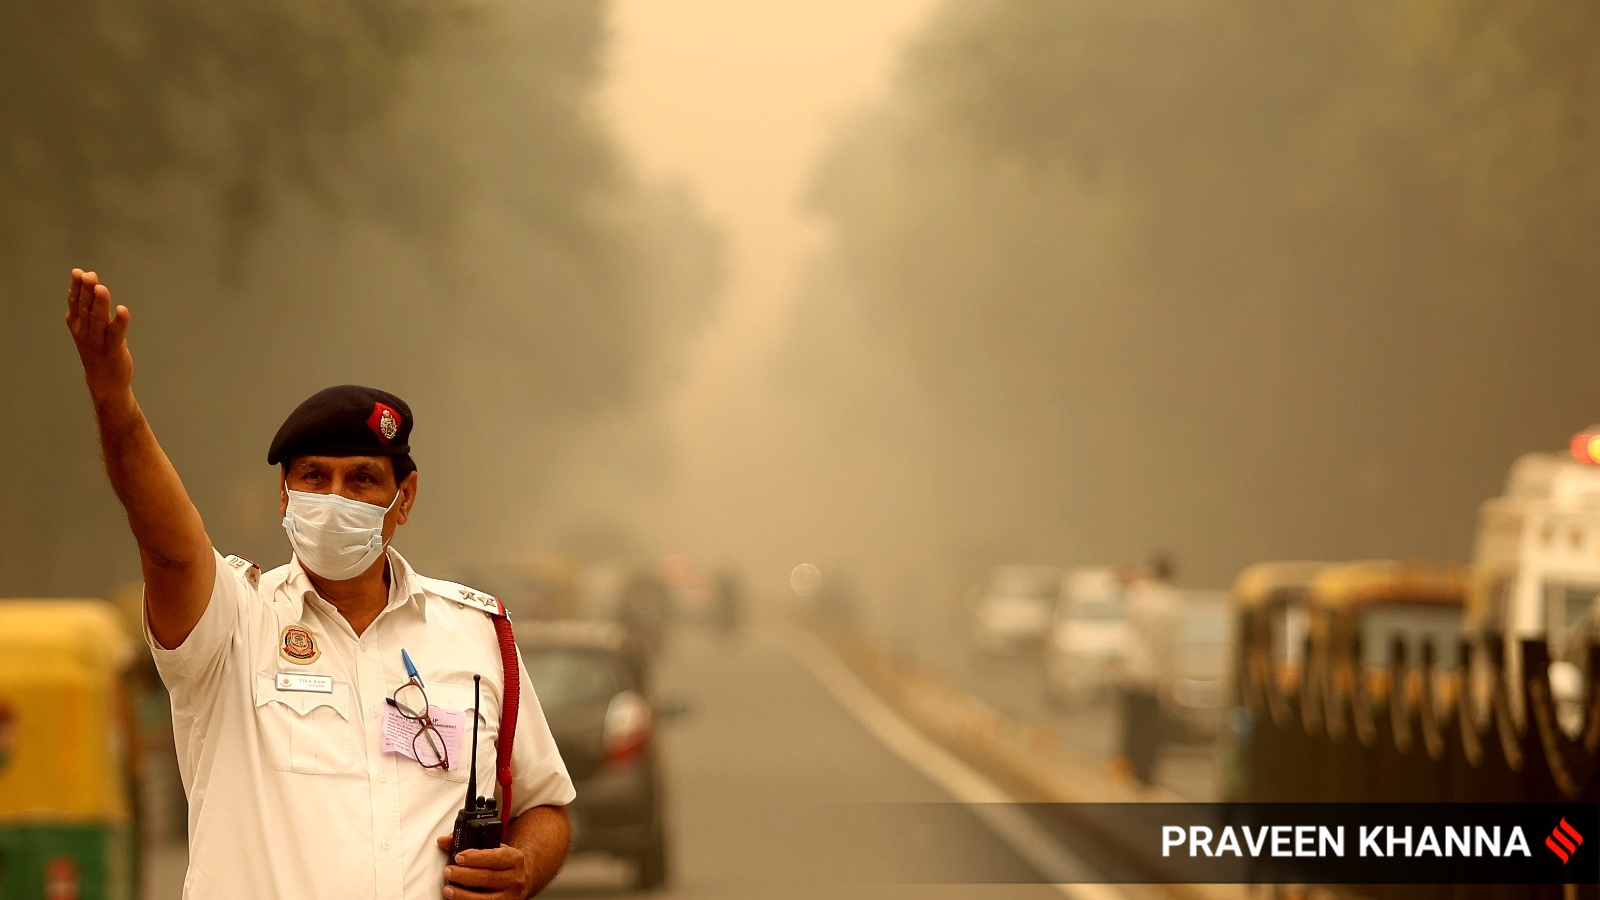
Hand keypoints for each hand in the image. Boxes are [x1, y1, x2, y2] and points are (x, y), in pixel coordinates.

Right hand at [64, 268, 132, 397]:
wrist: (105, 381)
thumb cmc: (98, 350)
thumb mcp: (88, 329)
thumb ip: (89, 309)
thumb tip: (90, 286)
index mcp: (77, 325)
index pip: (75, 302)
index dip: (76, 287)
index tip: (78, 272)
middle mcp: (85, 332)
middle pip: (85, 307)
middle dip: (86, 290)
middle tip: (89, 275)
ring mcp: (98, 341)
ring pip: (98, 319)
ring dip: (100, 303)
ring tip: (101, 288)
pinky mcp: (113, 349)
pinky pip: (116, 334)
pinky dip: (120, 322)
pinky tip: (122, 310)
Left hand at [436, 835, 532, 899]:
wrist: (520, 878)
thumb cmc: (502, 863)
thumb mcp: (493, 849)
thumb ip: (468, 843)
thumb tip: (444, 841)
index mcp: (514, 858)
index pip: (495, 858)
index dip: (475, 858)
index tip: (458, 857)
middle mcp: (516, 878)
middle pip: (488, 878)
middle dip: (464, 875)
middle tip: (448, 871)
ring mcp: (511, 896)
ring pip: (486, 898)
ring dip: (463, 895)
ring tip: (448, 889)